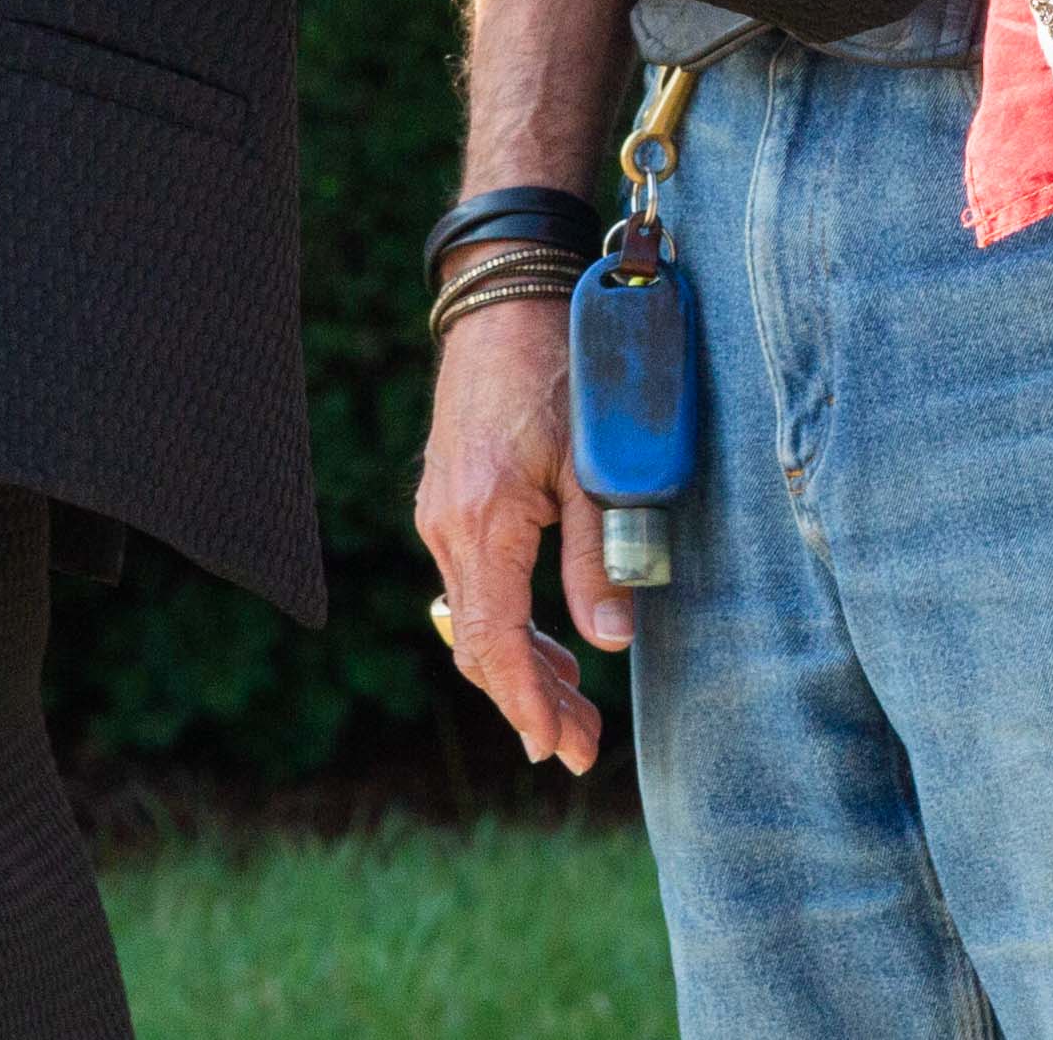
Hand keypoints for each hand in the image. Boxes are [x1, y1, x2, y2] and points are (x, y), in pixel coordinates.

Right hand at [410, 293, 613, 772]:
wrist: (505, 300)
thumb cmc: (559, 371)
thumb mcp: (594, 466)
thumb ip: (600, 556)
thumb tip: (612, 642)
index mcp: (482, 523)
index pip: (494, 644)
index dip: (527, 703)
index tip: (559, 749)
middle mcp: (446, 527)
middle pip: (477, 645)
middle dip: (529, 702)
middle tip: (580, 750)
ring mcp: (440, 514)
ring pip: (472, 618)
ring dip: (519, 666)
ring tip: (571, 708)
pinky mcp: (447, 500)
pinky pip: (471, 585)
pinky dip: (506, 624)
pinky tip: (545, 639)